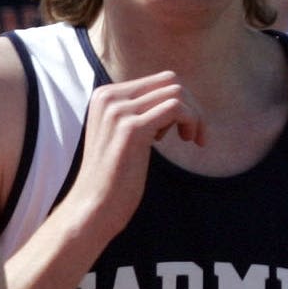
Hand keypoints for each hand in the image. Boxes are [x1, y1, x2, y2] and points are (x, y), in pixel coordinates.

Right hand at [57, 71, 200, 241]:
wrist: (93, 207)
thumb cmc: (113, 178)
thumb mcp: (122, 135)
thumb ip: (138, 113)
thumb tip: (174, 98)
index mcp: (105, 95)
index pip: (157, 81)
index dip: (178, 102)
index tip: (182, 128)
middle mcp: (109, 97)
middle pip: (170, 81)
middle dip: (191, 105)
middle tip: (193, 134)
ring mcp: (118, 111)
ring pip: (176, 93)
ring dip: (195, 115)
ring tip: (191, 139)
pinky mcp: (131, 129)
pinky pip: (176, 109)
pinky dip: (192, 121)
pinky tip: (189, 140)